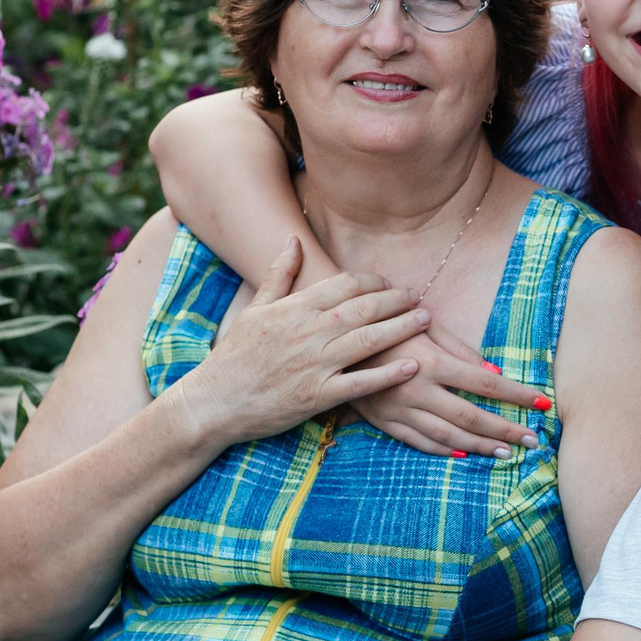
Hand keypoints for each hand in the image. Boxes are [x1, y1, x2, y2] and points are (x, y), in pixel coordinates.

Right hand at [173, 238, 430, 448]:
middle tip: (418, 297)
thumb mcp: (254, 309)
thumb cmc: (235, 356)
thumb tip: (293, 239)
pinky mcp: (318, 396)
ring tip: (425, 320)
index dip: (372, 281)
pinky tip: (412, 365)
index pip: (344, 284)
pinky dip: (388, 374)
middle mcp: (308, 332)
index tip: (389, 282)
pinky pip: (361, 383)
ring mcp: (315, 365)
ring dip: (402, 328)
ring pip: (368, 340)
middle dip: (396, 300)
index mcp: (294, 309)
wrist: (215, 401)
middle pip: (364, 308)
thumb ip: (278, 274)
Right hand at [352, 323, 549, 459]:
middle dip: (505, 429)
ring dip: (479, 447)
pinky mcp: (384, 422)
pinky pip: (418, 442)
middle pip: (470, 417)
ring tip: (506, 453)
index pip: (486, 383)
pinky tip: (464, 456)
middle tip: (532, 440)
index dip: (516, 395)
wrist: (335, 338)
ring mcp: (399, 409)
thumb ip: (461, 350)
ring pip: (447, 437)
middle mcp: (417, 389)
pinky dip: (443, 452)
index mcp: (432, 362)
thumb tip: (495, 372)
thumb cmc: (389, 325)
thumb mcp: (425, 326)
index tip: (543, 404)